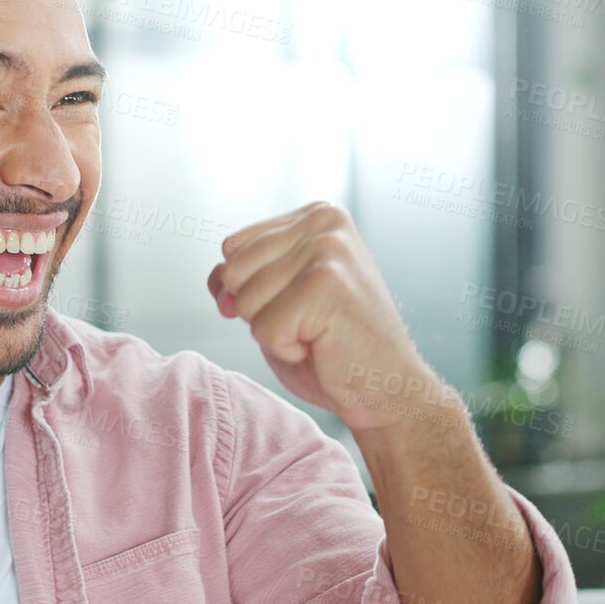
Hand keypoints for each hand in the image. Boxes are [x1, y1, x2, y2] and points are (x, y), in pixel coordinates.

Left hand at [205, 201, 435, 435]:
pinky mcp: (325, 286)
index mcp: (316, 215)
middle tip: (310, 322)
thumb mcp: (277, 301)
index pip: (233, 247)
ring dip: (274, 331)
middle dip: (260, 310)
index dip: (251, 290)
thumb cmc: (333, 346)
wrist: (386, 388)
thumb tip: (218, 279)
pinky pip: (263, 328)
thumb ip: (241, 277)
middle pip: (233, 271)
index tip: (300, 304)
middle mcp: (324, 223)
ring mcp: (327, 251)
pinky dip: (286, 349)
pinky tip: (323, 344)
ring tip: (318, 332)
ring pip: (245, 300)